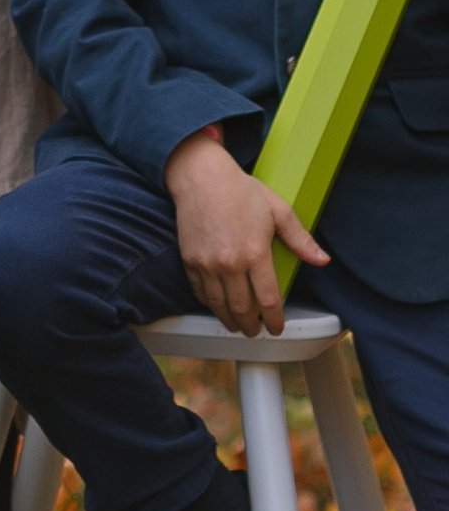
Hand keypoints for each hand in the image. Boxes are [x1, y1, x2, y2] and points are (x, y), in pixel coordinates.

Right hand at [163, 128, 324, 335]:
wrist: (200, 177)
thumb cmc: (240, 190)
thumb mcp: (278, 210)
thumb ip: (300, 239)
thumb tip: (322, 260)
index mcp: (256, 253)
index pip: (268, 299)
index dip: (274, 319)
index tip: (276, 328)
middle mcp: (230, 263)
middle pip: (242, 308)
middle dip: (251, 326)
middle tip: (256, 333)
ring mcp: (206, 263)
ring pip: (219, 304)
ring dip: (229, 320)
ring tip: (237, 326)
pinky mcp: (189, 259)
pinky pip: (199, 291)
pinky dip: (209, 304)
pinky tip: (217, 307)